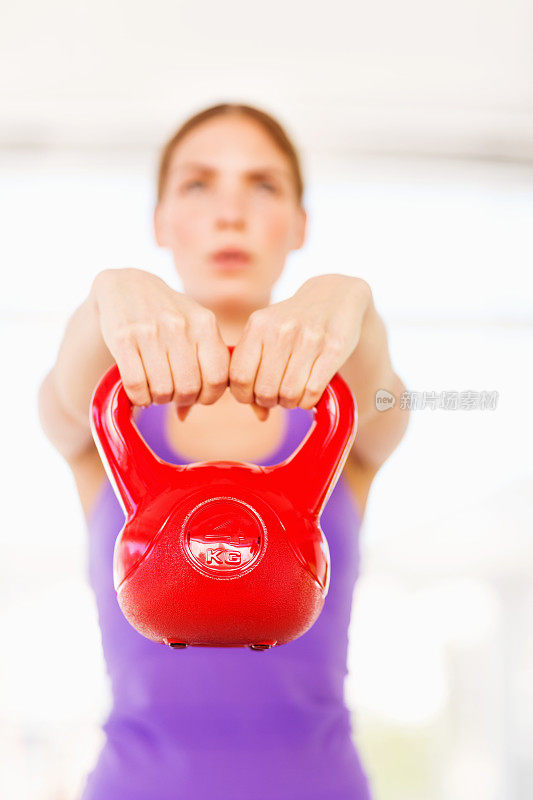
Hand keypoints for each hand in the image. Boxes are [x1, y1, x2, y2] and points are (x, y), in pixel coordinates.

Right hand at [92, 268, 228, 419]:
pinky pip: (136, 386)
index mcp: (205, 323)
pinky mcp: (122, 337)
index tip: (197, 396)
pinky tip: (138, 389)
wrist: (126, 287)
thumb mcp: (194, 330)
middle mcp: (179, 325)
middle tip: (171, 393)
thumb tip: (186, 415)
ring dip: (157, 399)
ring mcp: (150, 330)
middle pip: (189, 388)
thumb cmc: (168, 317)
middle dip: (180, 399)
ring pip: (162, 390)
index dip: (208, 397)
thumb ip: (202, 367)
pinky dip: (138, 397)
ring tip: (154, 388)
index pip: (218, 379)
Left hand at [228, 275, 371, 419]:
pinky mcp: (334, 348)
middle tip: (277, 396)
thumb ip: (254, 371)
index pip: (239, 376)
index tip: (254, 396)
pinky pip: (313, 391)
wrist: (334, 296)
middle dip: (270, 401)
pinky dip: (309, 400)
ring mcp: (309, 338)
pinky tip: (310, 392)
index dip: (244, 396)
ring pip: (290, 394)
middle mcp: (282, 329)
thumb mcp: (267, 336)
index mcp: (258, 325)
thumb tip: (259, 416)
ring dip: (291, 402)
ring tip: (294, 393)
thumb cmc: (293, 325)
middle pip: (265, 390)